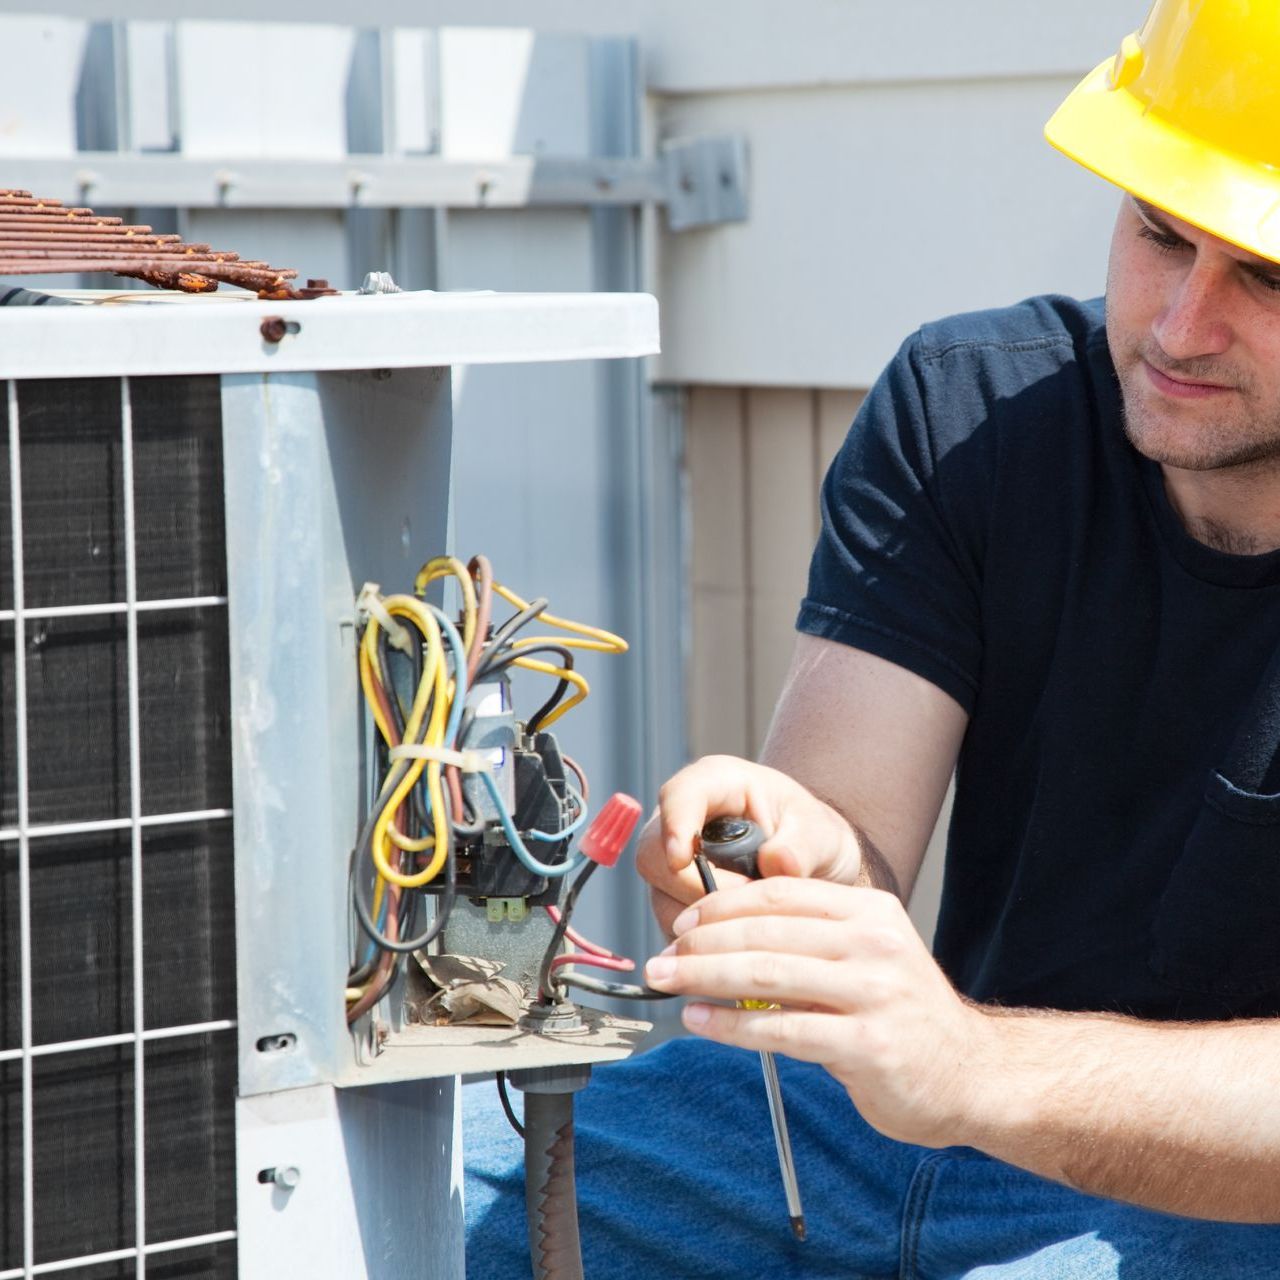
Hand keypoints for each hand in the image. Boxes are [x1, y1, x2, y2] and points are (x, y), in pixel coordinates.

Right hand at [634, 755, 862, 937]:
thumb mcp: (820, 833)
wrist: (813, 865)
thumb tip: (776, 863)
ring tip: (754, 916)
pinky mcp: (672, 897)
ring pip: (661, 895)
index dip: (674, 825)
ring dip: (704, 917)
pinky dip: (705, 936)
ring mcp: (671, 860)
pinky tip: (740, 932)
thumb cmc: (812, 837)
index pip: (679, 796)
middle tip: (746, 901)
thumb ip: (801, 846)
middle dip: (694, 886)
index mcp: (715, 784)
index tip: (682, 859)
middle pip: (654, 853)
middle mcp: (682, 819)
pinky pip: (674, 924)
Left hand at [642, 877, 991, 1148]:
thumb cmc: (903, 1015)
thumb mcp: (866, 955)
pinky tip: (700, 1022)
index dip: (721, 906)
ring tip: (669, 983)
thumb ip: (809, 939)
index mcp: (869, 910)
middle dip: (702, 944)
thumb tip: (720, 934)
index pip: (779, 894)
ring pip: (767, 974)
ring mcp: (874, 993)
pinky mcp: (868, 1044)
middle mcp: (874, 943)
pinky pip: (782, 1030)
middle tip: (662, 958)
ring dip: (705, 978)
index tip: (682, 924)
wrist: (970, 1074)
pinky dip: (730, 1025)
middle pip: (765, 932)